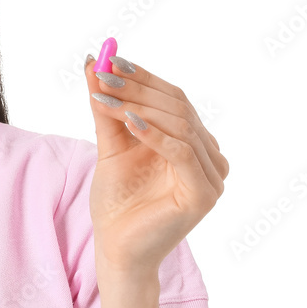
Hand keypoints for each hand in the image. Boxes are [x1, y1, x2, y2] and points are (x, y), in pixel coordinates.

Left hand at [84, 42, 228, 274]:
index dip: (142, 77)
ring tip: (104, 96)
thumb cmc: (117, 202)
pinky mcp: (203, 194)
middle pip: (177, 106)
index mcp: (193, 142)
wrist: (116, 248)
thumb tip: (94, 64)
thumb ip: (107, 109)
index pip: (172, 97)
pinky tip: (128, 121)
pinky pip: (180, 152)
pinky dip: (153, 133)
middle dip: (136, 87)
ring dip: (138, 106)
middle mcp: (209, 155)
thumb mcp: (111, 147)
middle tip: (103, 73)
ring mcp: (212, 175)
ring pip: (179, 124)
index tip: (109, 59)